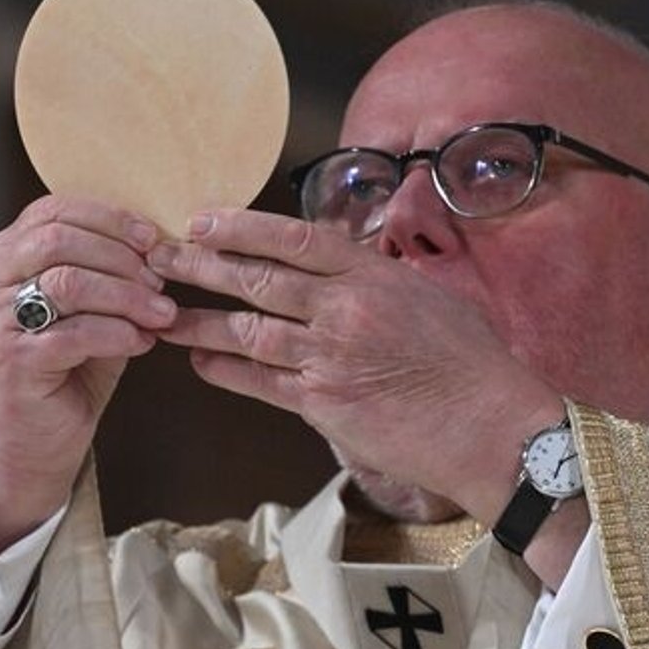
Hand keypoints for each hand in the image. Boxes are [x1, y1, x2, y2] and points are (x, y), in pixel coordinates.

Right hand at [0, 196, 174, 560]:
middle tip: (161, 281)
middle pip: (59, 239)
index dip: (109, 218)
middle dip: (121, 257)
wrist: (34, 440)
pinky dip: (118, 333)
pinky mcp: (12, 359)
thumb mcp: (91, 308)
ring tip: (160, 314)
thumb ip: (110, 271)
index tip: (152, 238)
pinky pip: (75, 332)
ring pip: (67, 281)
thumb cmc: (66, 369)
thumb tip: (160, 245)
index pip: (55, 210)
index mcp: (4, 255)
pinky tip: (142, 343)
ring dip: (126, 295)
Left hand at [148, 209, 561, 523]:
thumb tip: (345, 268)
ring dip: (198, 322)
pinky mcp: (324, 405)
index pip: (294, 239)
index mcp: (373, 276)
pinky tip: (198, 363)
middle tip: (157, 257)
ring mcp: (331, 357)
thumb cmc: (473, 365)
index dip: (241, 228)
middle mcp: (346, 309)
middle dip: (200, 266)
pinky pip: (260, 383)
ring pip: (247, 330)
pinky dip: (224, 371)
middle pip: (257, 279)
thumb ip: (379, 281)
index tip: (202, 221)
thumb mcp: (430, 299)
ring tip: (159, 315)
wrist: (491, 427)